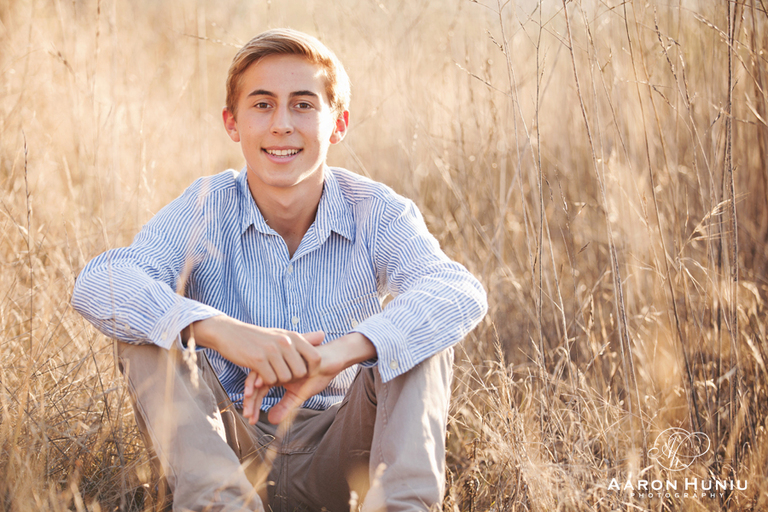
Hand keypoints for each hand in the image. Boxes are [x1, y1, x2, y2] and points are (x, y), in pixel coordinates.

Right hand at [186, 315, 323, 386]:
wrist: (230, 333)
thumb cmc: (258, 337)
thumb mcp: (282, 334)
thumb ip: (303, 338)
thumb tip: (324, 334)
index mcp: (293, 336)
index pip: (315, 357)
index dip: (312, 369)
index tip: (304, 374)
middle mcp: (285, 342)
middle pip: (301, 372)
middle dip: (293, 378)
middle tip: (282, 374)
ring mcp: (272, 350)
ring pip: (285, 378)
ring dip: (278, 380)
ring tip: (270, 372)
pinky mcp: (258, 360)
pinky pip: (270, 380)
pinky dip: (266, 381)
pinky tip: (260, 375)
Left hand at [242, 332, 376, 424]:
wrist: (331, 361)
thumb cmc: (316, 376)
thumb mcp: (299, 395)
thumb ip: (285, 406)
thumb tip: (271, 421)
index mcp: (275, 374)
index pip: (258, 389)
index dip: (253, 403)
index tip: (250, 418)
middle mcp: (274, 367)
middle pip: (255, 383)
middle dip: (250, 400)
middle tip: (248, 416)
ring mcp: (279, 360)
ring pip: (260, 375)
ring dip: (254, 391)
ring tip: (251, 406)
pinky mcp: (285, 356)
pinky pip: (272, 366)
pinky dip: (265, 375)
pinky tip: (263, 384)